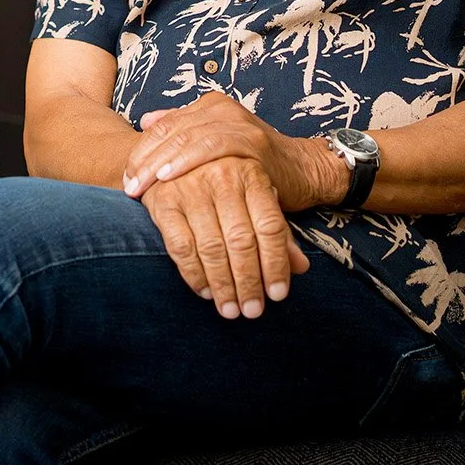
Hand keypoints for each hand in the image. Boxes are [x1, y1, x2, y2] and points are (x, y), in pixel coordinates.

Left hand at [123, 92, 339, 210]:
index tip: (124, 177)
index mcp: (209, 106)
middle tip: (126, 185)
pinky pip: (213, 147)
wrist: (302, 171)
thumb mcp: (215, 144)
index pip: (162, 126)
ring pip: (187, 137)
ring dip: (160, 163)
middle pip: (170, 131)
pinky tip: (170, 177)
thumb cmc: (253, 164)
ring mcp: (238, 123)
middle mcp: (222, 109)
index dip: (140, 151)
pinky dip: (188, 161)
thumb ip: (182, 129)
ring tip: (141, 184)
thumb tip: (146, 121)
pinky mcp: (253, 142)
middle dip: (144, 160)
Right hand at [139, 156, 310, 318]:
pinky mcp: (163, 202)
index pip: (270, 226)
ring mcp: (190, 189)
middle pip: (241, 241)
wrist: (169, 154)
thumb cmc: (220, 180)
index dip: (276, 264)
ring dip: (223, 285)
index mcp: (251, 174)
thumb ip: (277, 230)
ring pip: (212, 248)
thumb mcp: (254, 195)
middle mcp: (222, 178)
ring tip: (231, 310)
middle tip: (253, 310)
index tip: (278, 294)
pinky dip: (194, 274)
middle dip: (249, 282)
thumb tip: (301, 267)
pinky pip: (181, 247)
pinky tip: (205, 291)